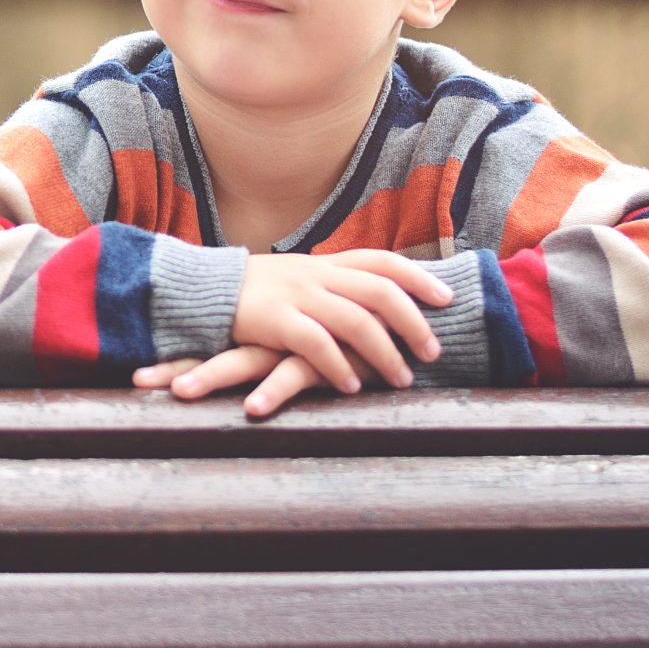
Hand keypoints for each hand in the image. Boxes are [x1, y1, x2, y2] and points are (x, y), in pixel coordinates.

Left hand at [134, 347, 378, 416]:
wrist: (410, 318)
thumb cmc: (357, 334)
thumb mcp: (310, 337)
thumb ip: (281, 348)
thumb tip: (245, 361)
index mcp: (264, 325)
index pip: (210, 335)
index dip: (174, 350)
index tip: (136, 370)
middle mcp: (272, 331)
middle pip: (213, 346)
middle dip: (176, 364)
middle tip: (138, 381)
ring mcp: (296, 342)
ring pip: (245, 359)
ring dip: (212, 376)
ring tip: (179, 394)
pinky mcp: (327, 357)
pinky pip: (295, 375)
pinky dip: (273, 393)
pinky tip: (252, 410)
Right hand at [230, 249, 450, 394]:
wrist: (202, 290)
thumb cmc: (256, 291)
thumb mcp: (298, 277)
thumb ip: (334, 285)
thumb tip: (379, 299)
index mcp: (325, 263)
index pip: (382, 261)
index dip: (418, 277)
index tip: (446, 299)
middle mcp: (316, 275)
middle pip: (380, 292)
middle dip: (413, 323)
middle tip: (432, 353)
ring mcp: (297, 296)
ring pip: (356, 320)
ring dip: (385, 353)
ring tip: (400, 380)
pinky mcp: (275, 321)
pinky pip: (317, 345)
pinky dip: (339, 367)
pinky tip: (352, 386)